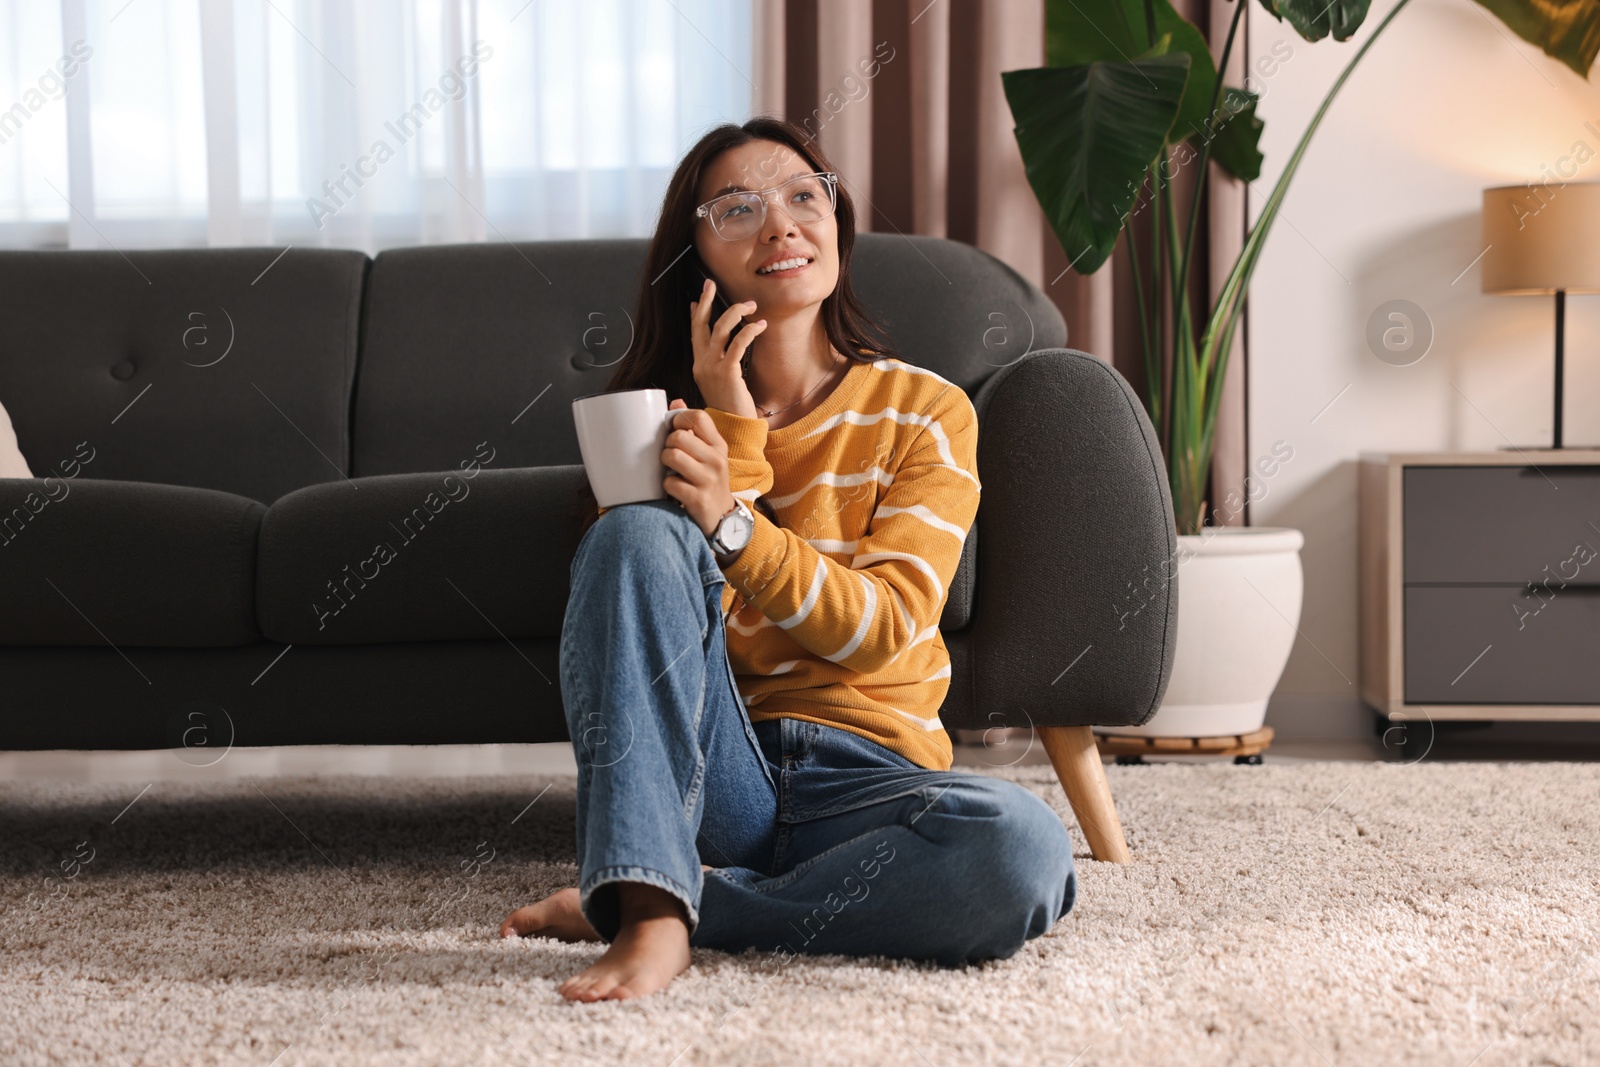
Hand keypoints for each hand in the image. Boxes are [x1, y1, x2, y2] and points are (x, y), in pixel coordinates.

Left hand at [663, 398, 738, 537]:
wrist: (722, 517)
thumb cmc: (709, 480)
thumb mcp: (708, 453)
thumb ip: (692, 428)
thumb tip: (676, 402)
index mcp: (718, 445)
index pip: (698, 417)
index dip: (678, 419)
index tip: (674, 430)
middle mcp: (717, 460)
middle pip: (679, 436)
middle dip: (667, 444)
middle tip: (670, 454)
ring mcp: (709, 480)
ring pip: (672, 456)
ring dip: (664, 463)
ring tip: (670, 470)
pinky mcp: (698, 498)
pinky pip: (670, 482)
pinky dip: (666, 485)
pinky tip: (674, 489)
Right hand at [690, 277, 763, 417]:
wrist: (732, 429)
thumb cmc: (731, 409)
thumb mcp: (720, 385)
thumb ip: (719, 367)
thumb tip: (722, 351)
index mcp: (699, 366)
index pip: (695, 334)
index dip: (697, 314)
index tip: (699, 298)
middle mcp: (702, 364)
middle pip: (701, 325)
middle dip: (706, 301)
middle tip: (712, 284)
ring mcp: (713, 368)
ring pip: (720, 328)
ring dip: (736, 312)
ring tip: (751, 305)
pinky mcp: (728, 372)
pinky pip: (737, 343)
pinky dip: (750, 331)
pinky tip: (760, 326)